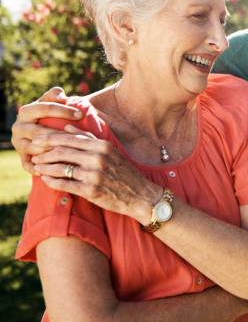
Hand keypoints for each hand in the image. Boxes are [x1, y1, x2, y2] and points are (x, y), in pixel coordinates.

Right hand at [11, 87, 82, 172]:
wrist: (38, 128)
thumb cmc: (50, 113)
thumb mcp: (50, 102)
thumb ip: (54, 95)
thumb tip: (61, 95)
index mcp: (26, 111)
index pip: (45, 108)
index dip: (64, 110)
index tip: (81, 114)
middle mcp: (18, 127)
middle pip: (39, 131)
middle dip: (60, 134)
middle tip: (77, 136)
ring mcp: (18, 144)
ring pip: (35, 149)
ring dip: (52, 151)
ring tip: (70, 152)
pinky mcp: (21, 157)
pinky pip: (29, 165)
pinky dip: (40, 168)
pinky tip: (56, 169)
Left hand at [31, 126, 161, 221]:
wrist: (140, 195)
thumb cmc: (124, 172)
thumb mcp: (110, 151)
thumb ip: (88, 138)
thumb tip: (67, 126)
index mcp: (102, 146)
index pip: (70, 138)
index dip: (50, 138)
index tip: (37, 139)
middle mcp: (98, 158)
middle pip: (62, 151)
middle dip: (44, 152)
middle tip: (33, 154)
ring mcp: (94, 175)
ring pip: (61, 167)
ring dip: (45, 167)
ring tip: (37, 167)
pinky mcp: (91, 191)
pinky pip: (65, 184)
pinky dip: (52, 181)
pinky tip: (46, 180)